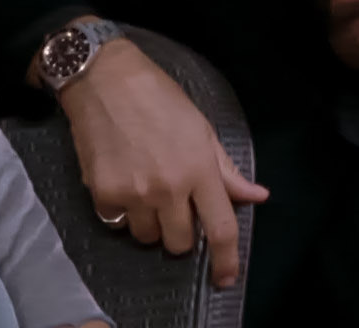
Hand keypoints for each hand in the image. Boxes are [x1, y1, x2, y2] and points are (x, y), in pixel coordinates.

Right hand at [54, 25, 268, 287]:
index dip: (226, 261)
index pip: (221, 229)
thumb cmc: (158, 98)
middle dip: (180, 235)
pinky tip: (121, 186)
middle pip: (180, 243)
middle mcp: (169, 188)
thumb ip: (226, 170)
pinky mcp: (103, 192)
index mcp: (199, 170)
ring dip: (149, 225)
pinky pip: (116, 223)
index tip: (225, 278)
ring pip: (146, 238)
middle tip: (173, 211)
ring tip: (144, 195)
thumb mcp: (202, 129)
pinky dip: (120, 213)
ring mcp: (134, 193)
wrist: (104, 79)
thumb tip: (256, 196)